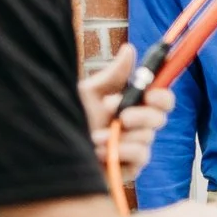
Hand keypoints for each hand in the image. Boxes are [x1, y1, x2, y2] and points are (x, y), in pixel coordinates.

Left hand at [81, 44, 174, 178]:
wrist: (54, 150)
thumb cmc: (73, 120)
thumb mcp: (90, 93)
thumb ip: (113, 75)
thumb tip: (130, 49)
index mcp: (133, 106)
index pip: (161, 99)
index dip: (162, 95)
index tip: (150, 94)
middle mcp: (139, 126)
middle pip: (160, 118)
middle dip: (142, 116)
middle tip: (122, 117)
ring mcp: (136, 148)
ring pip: (148, 138)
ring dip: (121, 136)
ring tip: (96, 137)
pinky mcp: (131, 168)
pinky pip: (140, 157)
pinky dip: (120, 152)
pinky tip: (99, 151)